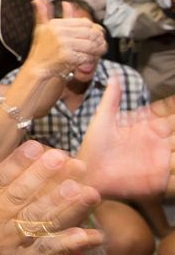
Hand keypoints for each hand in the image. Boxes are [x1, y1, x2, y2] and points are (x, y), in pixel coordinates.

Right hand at [0, 141, 102, 254]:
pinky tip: (94, 235)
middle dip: (44, 177)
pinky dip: (73, 243)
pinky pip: (53, 250)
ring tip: (89, 192)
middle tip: (65, 159)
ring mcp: (16, 241)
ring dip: (67, 207)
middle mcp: (0, 220)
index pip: (2, 177)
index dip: (18, 161)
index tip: (36, 145)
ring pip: (42, 220)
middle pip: (25, 196)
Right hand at [26, 0, 106, 80]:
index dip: (93, 29)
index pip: (85, 22)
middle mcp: (59, 32)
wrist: (36, 69)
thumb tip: (42, 0)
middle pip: (90, 32)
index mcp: (56, 24)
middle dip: (98, 40)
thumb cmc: (41, 49)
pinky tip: (90, 60)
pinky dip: (91, 59)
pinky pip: (87, 56)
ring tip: (99, 52)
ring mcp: (63, 44)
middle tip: (102, 45)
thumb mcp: (42, 29)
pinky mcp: (67, 56)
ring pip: (91, 44)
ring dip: (98, 50)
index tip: (95, 35)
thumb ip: (44, 13)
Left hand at [78, 77, 174, 197]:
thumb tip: (113, 76)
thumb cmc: (93, 146)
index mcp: (144, 127)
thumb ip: (112, 99)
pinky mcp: (160, 178)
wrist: (88, 173)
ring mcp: (160, 159)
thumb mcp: (102, 119)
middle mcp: (156, 141)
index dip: (173, 106)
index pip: (165, 113)